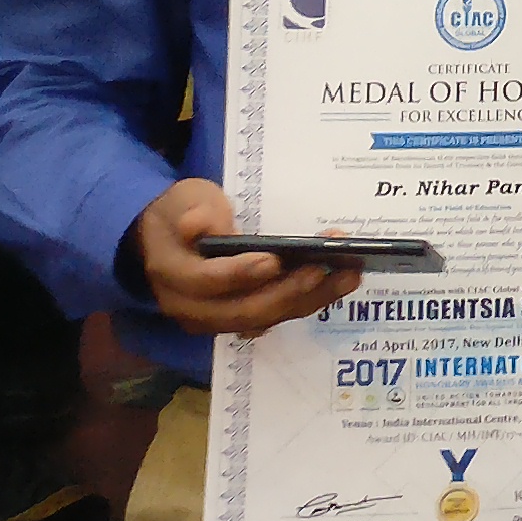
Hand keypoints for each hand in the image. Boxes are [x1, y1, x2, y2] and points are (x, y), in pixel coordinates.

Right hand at [129, 178, 358, 335]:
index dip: (240, 273)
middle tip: (326, 268)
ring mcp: (218, 319)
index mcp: (174, 276)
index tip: (275, 259)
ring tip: (349, 274)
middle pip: (244, 310)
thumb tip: (199, 226)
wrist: (172, 236)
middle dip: (289, 291)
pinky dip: (308, 300)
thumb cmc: (181, 213)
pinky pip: (276, 316)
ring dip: (310, 298)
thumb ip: (193, 212)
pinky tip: (339, 281)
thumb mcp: (183, 201)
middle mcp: (194, 308)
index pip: (206, 281)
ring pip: (266, 318)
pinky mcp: (242, 318)